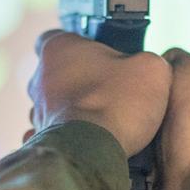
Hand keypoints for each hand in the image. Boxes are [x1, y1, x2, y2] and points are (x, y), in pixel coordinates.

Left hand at [26, 30, 171, 155]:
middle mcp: (40, 78)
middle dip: (84, 81)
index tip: (101, 56)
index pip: (59, 36)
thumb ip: (147, 60)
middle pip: (61, 72)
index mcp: (59, 48)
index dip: (82, 45)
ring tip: (106, 120)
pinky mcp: (41, 140)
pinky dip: (72, 137)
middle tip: (113, 90)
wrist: (94, 152)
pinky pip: (56, 134)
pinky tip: (94, 142)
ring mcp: (37, 111)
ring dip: (77, 110)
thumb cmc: (116, 104)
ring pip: (57, 105)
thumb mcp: (151, 68)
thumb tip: (147, 70)